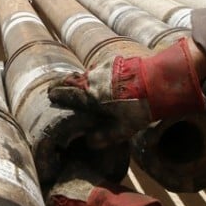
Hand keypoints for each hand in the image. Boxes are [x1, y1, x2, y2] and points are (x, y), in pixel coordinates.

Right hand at [47, 39, 205, 133]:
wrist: (157, 83)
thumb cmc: (138, 109)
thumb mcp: (122, 129)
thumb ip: (104, 137)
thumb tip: (89, 142)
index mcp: (90, 96)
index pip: (66, 94)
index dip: (56, 94)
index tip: (49, 94)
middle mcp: (92, 80)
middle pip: (71, 80)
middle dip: (61, 83)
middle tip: (54, 86)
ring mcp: (103, 69)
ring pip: (84, 73)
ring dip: (76, 78)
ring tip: (73, 82)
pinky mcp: (114, 63)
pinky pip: (97, 68)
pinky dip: (92, 73)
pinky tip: (95, 77)